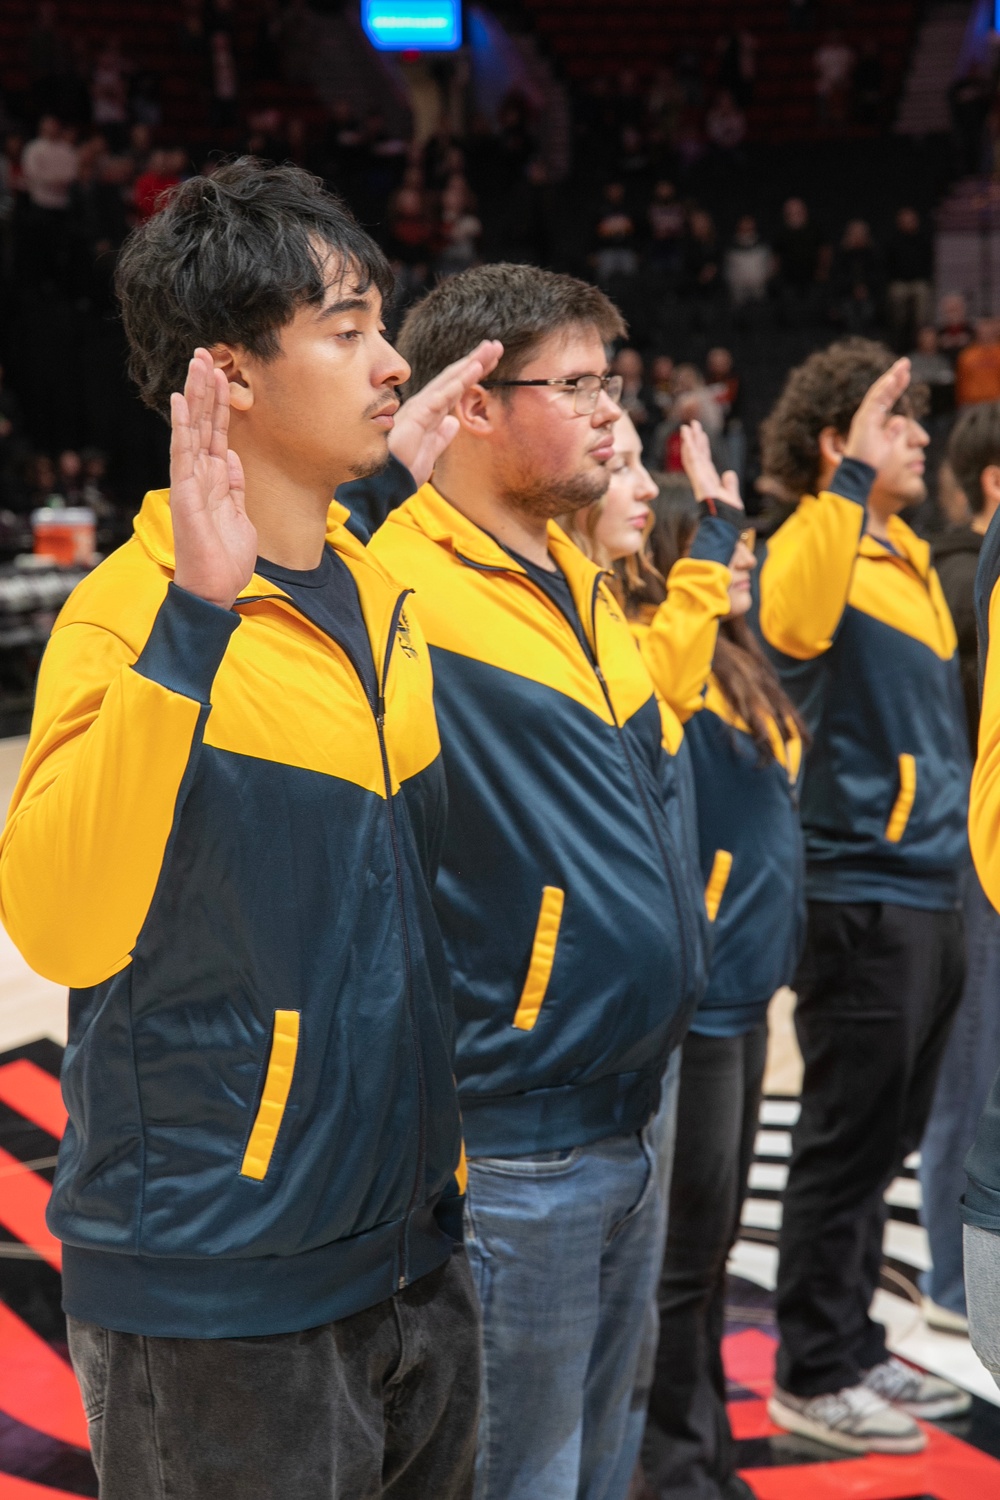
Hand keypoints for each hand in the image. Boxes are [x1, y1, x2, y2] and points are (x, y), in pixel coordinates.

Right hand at [169, 349, 256, 610]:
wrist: (215, 589)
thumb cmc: (226, 558)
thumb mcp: (240, 516)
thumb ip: (235, 487)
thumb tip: (233, 459)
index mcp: (215, 479)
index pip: (216, 432)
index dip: (219, 403)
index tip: (221, 373)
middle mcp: (199, 475)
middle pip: (202, 423)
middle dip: (205, 388)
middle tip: (206, 352)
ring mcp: (190, 482)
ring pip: (192, 429)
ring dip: (195, 396)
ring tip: (197, 363)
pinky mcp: (186, 493)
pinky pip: (183, 454)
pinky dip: (182, 426)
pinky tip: (181, 402)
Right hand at [388, 339, 502, 487]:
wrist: (385, 483)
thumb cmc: (403, 468)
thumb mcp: (430, 453)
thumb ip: (442, 437)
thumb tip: (454, 422)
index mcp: (430, 414)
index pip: (455, 389)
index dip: (473, 374)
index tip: (492, 361)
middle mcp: (425, 405)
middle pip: (454, 379)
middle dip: (476, 361)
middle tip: (496, 346)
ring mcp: (421, 408)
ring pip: (450, 382)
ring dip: (470, 365)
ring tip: (489, 350)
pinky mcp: (417, 416)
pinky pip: (441, 396)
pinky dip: (457, 383)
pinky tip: (473, 371)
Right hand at [679, 420, 742, 509]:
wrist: (724, 523)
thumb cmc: (727, 516)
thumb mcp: (731, 497)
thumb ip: (730, 485)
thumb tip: (729, 473)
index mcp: (709, 482)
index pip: (705, 461)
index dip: (703, 447)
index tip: (702, 435)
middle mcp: (702, 479)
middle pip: (697, 455)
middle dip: (694, 440)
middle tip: (692, 425)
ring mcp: (699, 479)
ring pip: (692, 456)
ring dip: (689, 441)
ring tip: (686, 427)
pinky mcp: (698, 479)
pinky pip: (693, 460)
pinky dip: (689, 448)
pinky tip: (686, 437)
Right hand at [844, 358, 910, 471]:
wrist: (861, 472)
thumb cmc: (874, 462)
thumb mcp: (888, 443)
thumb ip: (893, 431)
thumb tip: (901, 420)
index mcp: (874, 419)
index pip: (887, 398)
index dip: (897, 386)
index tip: (907, 374)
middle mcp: (868, 415)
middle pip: (883, 391)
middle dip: (895, 376)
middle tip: (906, 362)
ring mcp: (864, 416)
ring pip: (878, 392)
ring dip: (891, 378)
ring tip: (902, 366)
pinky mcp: (863, 419)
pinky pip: (874, 401)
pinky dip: (883, 389)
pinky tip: (892, 378)